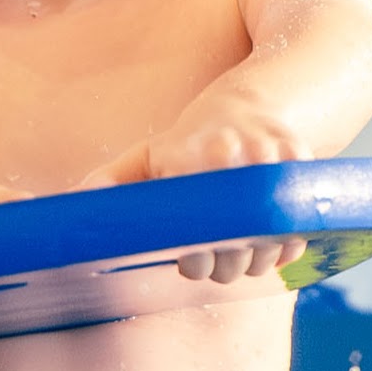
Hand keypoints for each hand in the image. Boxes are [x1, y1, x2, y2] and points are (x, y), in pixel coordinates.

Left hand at [82, 109, 298, 287]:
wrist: (253, 103)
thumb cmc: (189, 142)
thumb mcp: (146, 159)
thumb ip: (110, 188)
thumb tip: (69, 214)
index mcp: (187, 160)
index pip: (193, 244)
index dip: (193, 262)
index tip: (189, 258)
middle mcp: (229, 158)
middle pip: (232, 254)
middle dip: (223, 266)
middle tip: (216, 256)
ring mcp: (270, 160)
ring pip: (268, 248)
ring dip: (256, 261)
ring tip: (242, 246)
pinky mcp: (302, 163)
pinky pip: (297, 231)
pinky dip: (285, 245)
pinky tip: (268, 236)